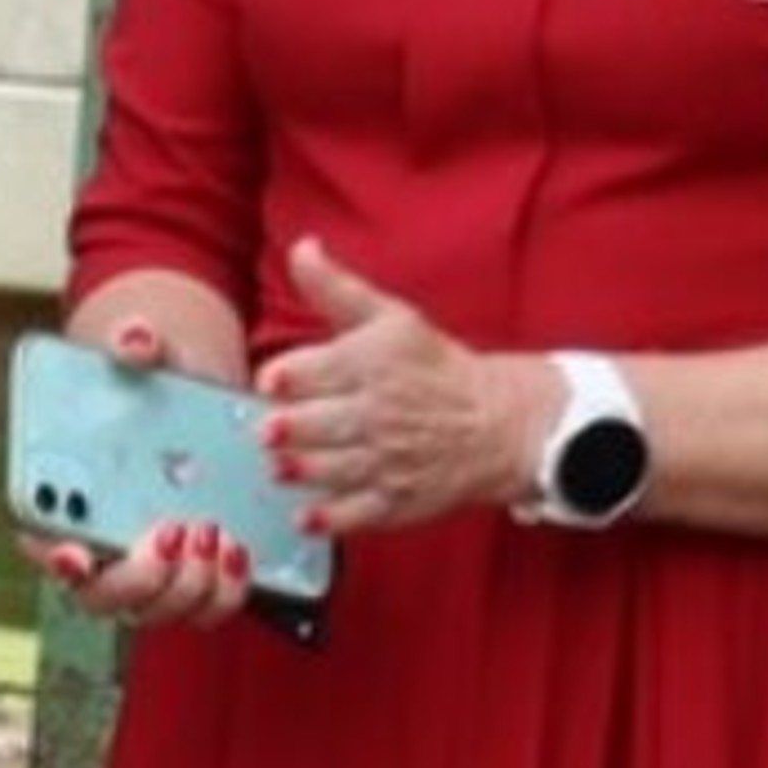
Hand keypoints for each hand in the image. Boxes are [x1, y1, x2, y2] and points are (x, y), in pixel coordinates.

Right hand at [22, 320, 252, 626]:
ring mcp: (152, 574)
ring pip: (160, 610)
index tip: (77, 553)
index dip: (56, 558)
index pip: (45, 545)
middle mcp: (103, 552)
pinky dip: (227, 591)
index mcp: (65, 504)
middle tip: (174, 530)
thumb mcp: (149, 355)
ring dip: (189, 587)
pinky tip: (242, 551)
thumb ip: (135, 345)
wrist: (201, 399)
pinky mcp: (198, 579)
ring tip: (216, 536)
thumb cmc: (155, 381)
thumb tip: (137, 341)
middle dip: (139, 577)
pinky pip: (207, 607)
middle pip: (105, 595)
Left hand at [256, 239, 543, 531]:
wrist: (497, 422)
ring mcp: (388, 462)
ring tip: (281, 466)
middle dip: (283, 429)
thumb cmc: (436, 367)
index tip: (271, 383)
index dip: (283, 378)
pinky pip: (355, 515)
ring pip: (326, 469)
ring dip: (296, 470)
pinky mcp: (398, 502)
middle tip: (271, 431)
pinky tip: (305, 516)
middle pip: (312, 424)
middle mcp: (378, 414)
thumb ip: (337, 289)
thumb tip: (301, 248)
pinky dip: (327, 519)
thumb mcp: (391, 318)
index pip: (312, 371)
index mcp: (372, 364)